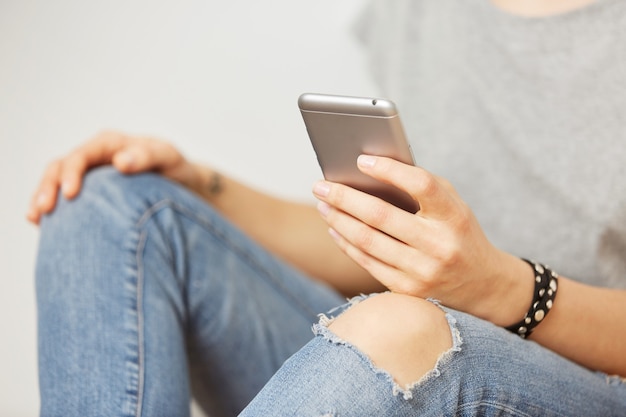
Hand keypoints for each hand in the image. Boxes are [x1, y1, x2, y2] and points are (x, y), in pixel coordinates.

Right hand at [27, 130, 200, 224]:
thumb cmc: (176, 168)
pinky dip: (53, 210)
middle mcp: (95, 158)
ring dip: (43, 198)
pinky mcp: (90, 194)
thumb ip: (147, 156)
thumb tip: (120, 162)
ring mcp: (90, 176)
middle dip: (49, 187)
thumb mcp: (168, 158)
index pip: (82, 154)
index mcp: (111, 144)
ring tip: (35, 219)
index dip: (72, 172)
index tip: (72, 193)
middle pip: (61, 167)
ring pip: (56, 183)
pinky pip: (65, 199)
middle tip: (44, 210)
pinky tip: (43, 226)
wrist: (183, 185)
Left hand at [312, 155, 533, 324]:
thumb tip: (371, 171)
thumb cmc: (459, 233)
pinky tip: (335, 228)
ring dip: (339, 220)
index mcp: (454, 216)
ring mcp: (422, 271)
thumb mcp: (453, 206)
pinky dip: (346, 243)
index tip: (361, 160)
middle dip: (344, 197)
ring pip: (367, 240)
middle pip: (381, 215)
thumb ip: (421, 187)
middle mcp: (439, 245)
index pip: (421, 184)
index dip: (389, 170)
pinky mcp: (408, 290)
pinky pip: (367, 262)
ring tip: (323, 204)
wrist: (482, 285)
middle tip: (321, 185)